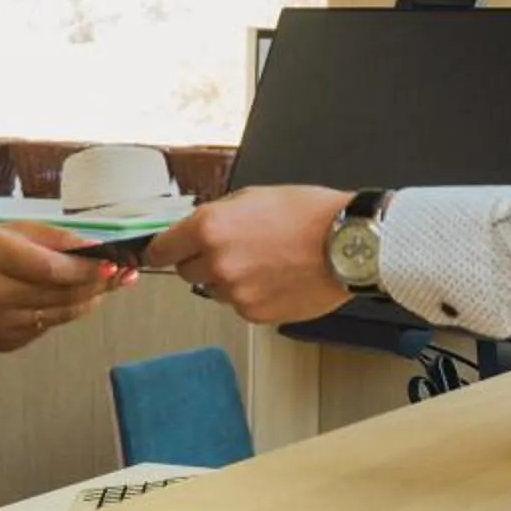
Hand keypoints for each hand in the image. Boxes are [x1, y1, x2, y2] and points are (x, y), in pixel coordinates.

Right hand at [0, 222, 126, 351]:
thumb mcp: (6, 233)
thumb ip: (52, 239)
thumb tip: (96, 249)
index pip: (55, 269)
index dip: (90, 269)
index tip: (116, 262)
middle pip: (63, 295)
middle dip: (98, 284)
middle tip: (122, 275)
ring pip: (60, 315)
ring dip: (87, 301)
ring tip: (104, 286)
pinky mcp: (4, 343)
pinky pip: (46, 327)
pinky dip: (61, 313)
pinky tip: (67, 299)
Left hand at [144, 186, 353, 323]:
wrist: (349, 244)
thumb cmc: (310, 214)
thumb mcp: (254, 197)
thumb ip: (218, 216)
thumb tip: (196, 230)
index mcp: (209, 227)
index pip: (161, 248)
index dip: (164, 250)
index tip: (163, 252)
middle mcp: (216, 262)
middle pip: (186, 272)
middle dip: (202, 262)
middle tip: (234, 251)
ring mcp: (235, 292)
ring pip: (215, 290)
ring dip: (229, 280)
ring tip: (265, 263)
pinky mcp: (254, 313)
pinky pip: (240, 305)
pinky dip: (252, 295)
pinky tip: (277, 278)